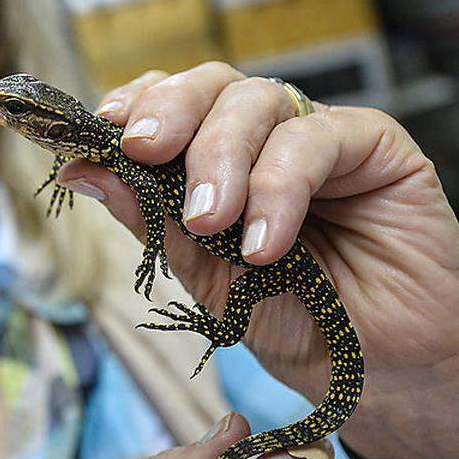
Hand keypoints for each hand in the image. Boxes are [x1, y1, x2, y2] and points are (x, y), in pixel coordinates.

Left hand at [59, 62, 458, 458]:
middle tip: (143, 152)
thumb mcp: (204, 274)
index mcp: (222, 157)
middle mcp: (268, 136)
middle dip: (170, 113)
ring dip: (222, 158)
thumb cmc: (296, 321)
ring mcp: (322, 136)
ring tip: (210, 223)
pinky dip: (280, 187)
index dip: (138, 102)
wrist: (380, 375)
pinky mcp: (379, 147)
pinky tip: (265, 244)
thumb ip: (150, 217)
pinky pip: (318, 139)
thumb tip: (78, 169)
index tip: (105, 127)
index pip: (173, 101)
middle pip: (212, 84)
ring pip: (258, 101)